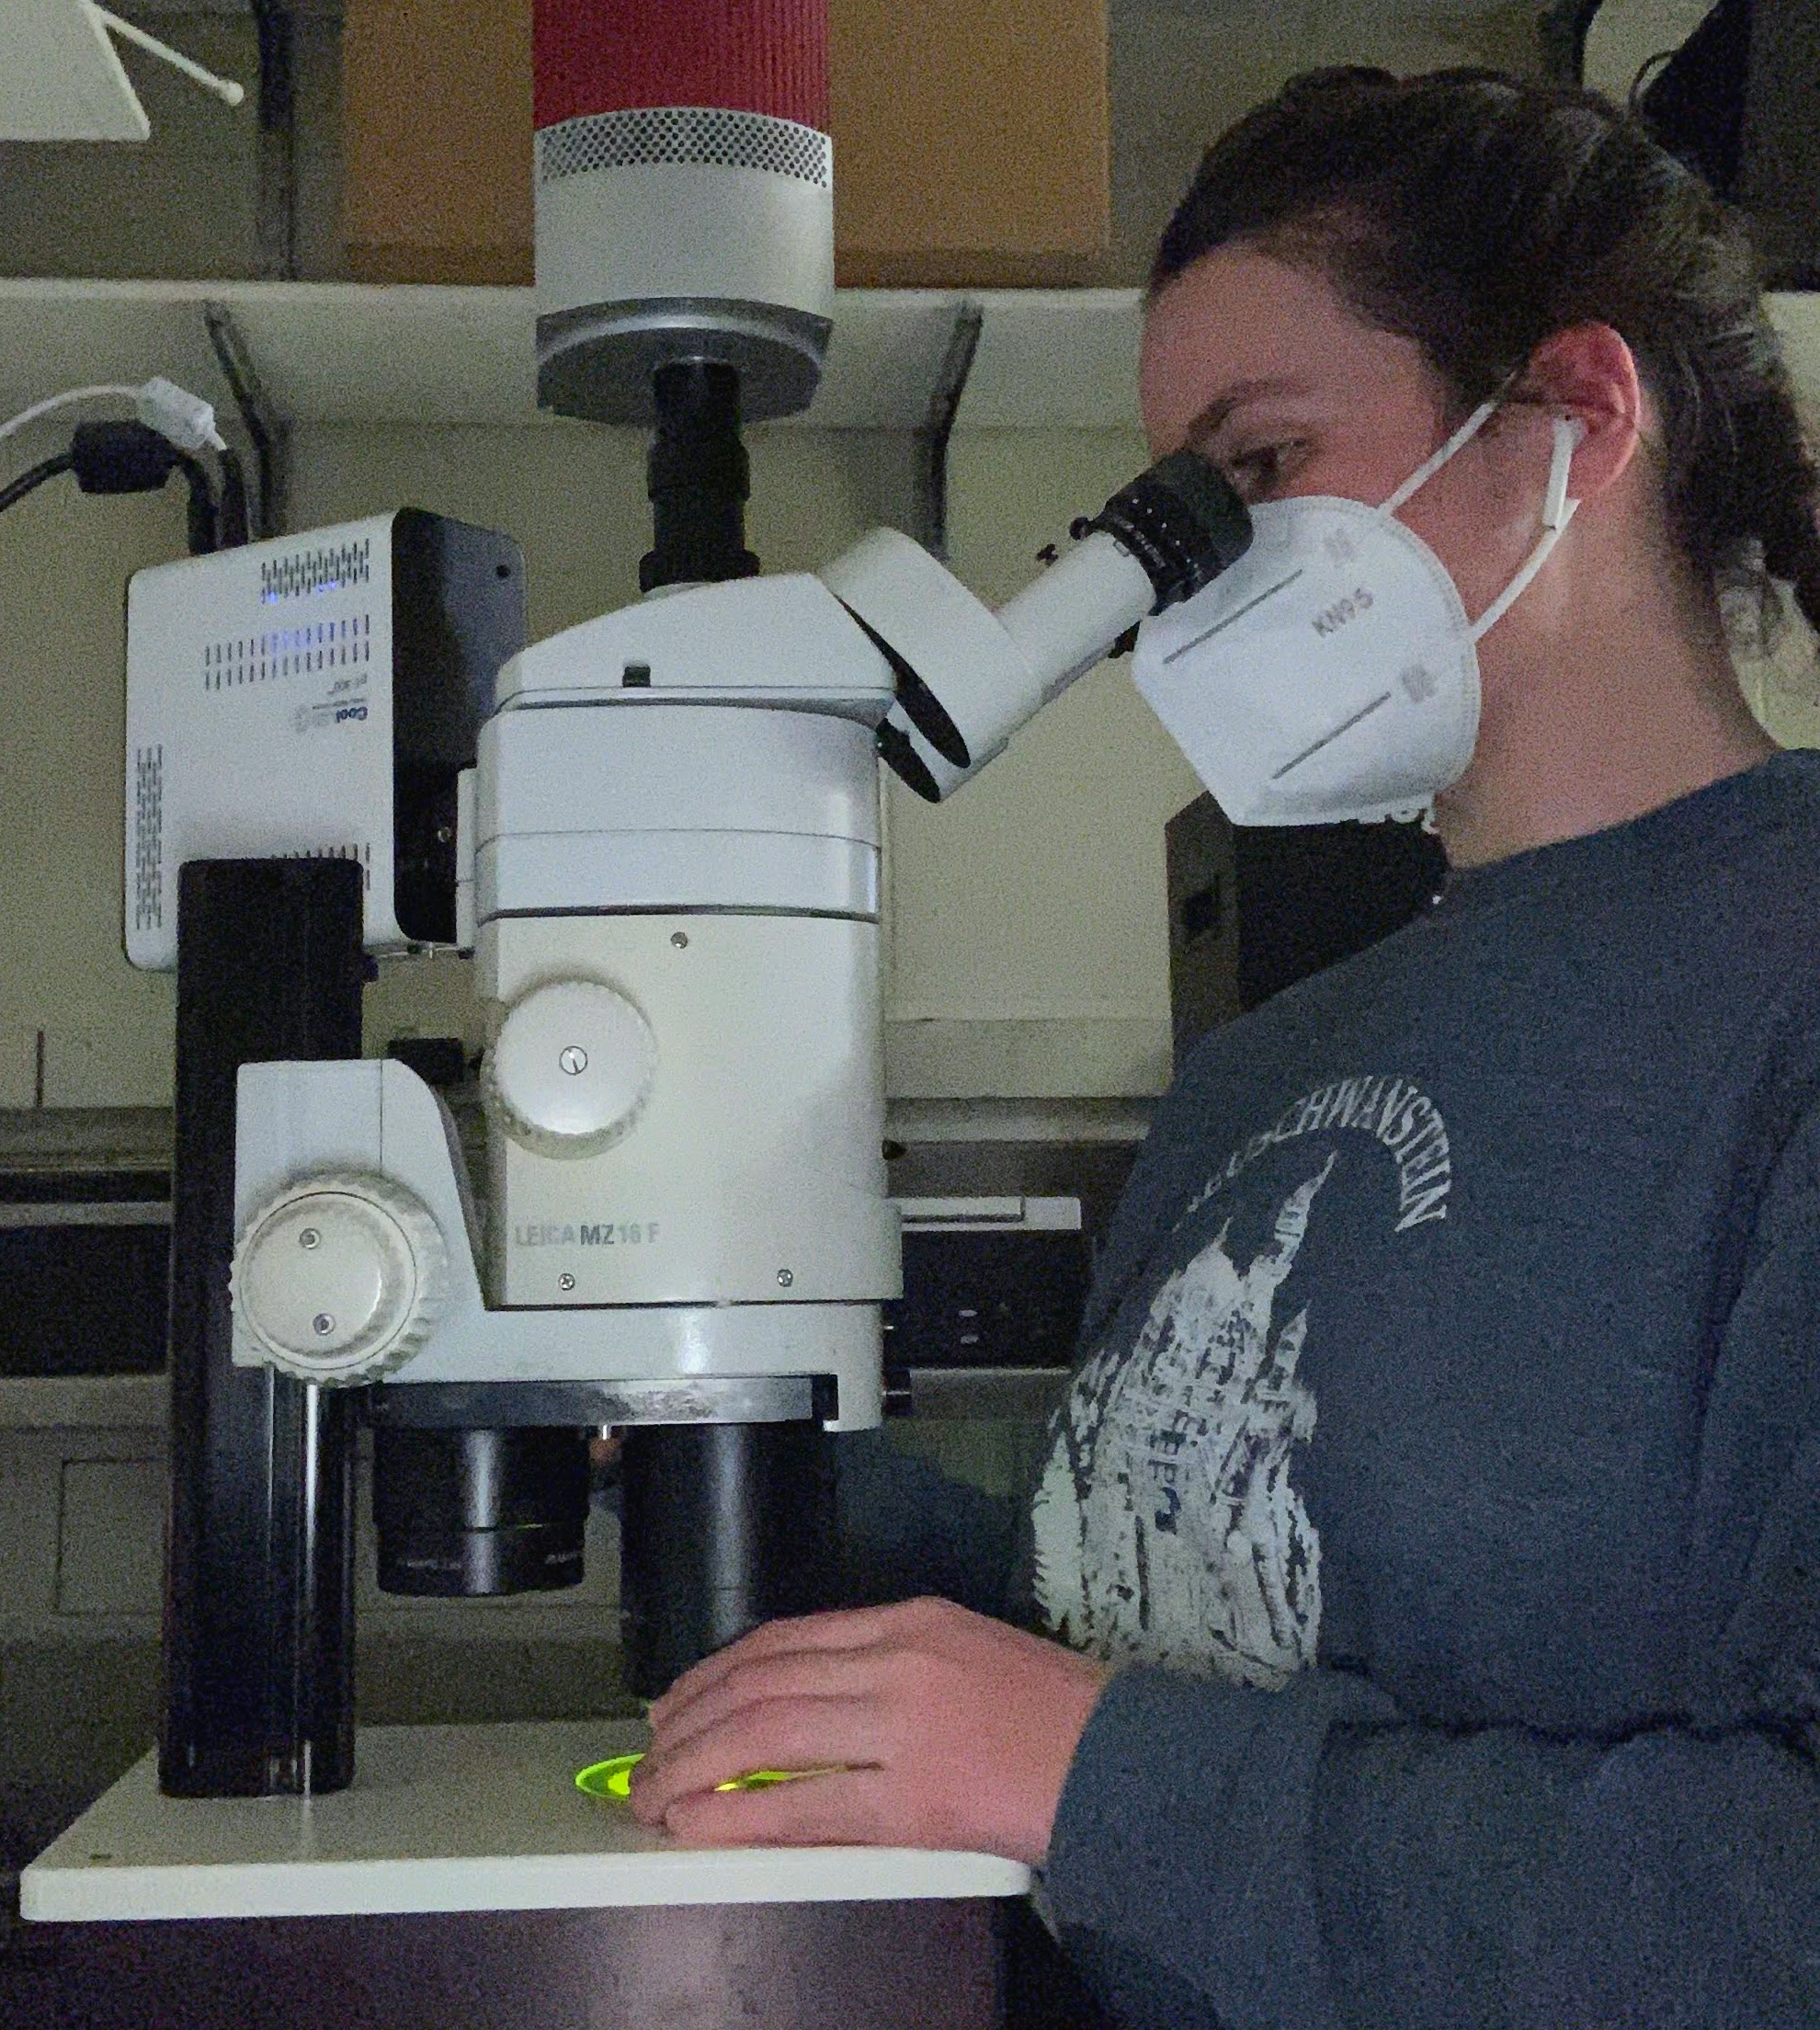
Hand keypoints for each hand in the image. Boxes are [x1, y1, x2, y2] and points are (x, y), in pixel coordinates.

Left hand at [627, 1596, 1111, 1863]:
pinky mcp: (915, 1798)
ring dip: (696, 1766)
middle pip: (762, 1682)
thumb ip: (890, 1664)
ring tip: (655, 1794)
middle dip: (689, 1720)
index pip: (786, 1638)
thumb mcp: (967, 1651)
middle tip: (648, 1753)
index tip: (679, 1699)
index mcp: (910, 1620)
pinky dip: (742, 1816)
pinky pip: (806, 1806)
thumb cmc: (1053, 1713)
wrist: (1121, 1759)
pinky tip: (702, 1825)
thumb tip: (808, 1698)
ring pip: (767, 1733)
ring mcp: (904, 1727)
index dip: (717, 1671)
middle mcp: (898, 1660)